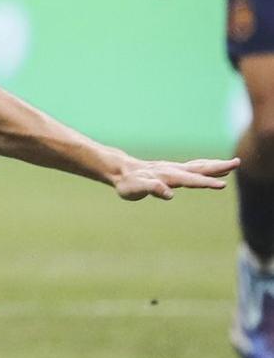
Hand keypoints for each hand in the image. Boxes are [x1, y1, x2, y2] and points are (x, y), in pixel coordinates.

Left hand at [112, 156, 237, 200]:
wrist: (120, 170)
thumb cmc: (127, 183)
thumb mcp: (135, 189)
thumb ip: (151, 189)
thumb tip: (168, 193)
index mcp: (168, 176)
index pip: (191, 180)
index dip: (205, 183)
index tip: (221, 185)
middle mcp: (173, 170)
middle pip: (199, 169)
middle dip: (218, 167)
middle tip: (237, 163)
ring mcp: (174, 169)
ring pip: (199, 166)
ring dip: (216, 165)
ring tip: (233, 164)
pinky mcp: (173, 170)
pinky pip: (194, 167)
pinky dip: (206, 166)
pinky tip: (213, 167)